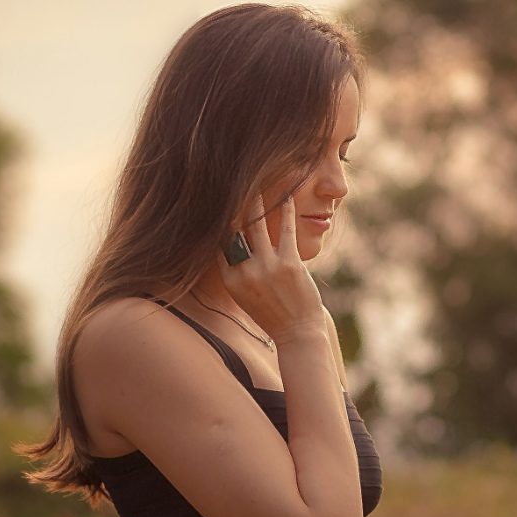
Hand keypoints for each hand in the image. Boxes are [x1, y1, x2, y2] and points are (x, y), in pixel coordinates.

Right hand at [219, 179, 328, 343]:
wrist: (297, 334)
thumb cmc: (272, 313)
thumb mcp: (245, 294)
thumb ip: (236, 270)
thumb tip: (231, 244)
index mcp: (230, 280)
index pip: (220, 242)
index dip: (219, 219)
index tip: (219, 200)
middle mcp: (245, 273)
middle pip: (235, 230)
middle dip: (234, 204)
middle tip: (233, 182)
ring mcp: (267, 268)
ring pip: (258, 226)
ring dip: (257, 201)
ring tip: (257, 182)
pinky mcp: (290, 265)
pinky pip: (286, 231)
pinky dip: (287, 211)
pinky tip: (288, 196)